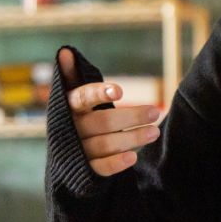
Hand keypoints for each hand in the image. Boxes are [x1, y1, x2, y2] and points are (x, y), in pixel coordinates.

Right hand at [57, 48, 161, 176]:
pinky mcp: (83, 170)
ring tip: (154, 132)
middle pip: (101, 122)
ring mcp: (76, 151)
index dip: (99, 93)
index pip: (82, 98)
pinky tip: (134, 157)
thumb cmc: (79, 116)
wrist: (67, 154)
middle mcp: (70, 129)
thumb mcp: (77, 96)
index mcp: (68, 107)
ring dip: (131, 138)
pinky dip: (115, 163)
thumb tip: (65, 51)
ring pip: (104, 144)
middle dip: (130, 116)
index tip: (119, 91)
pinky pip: (99, 168)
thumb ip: (73, 75)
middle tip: (155, 112)